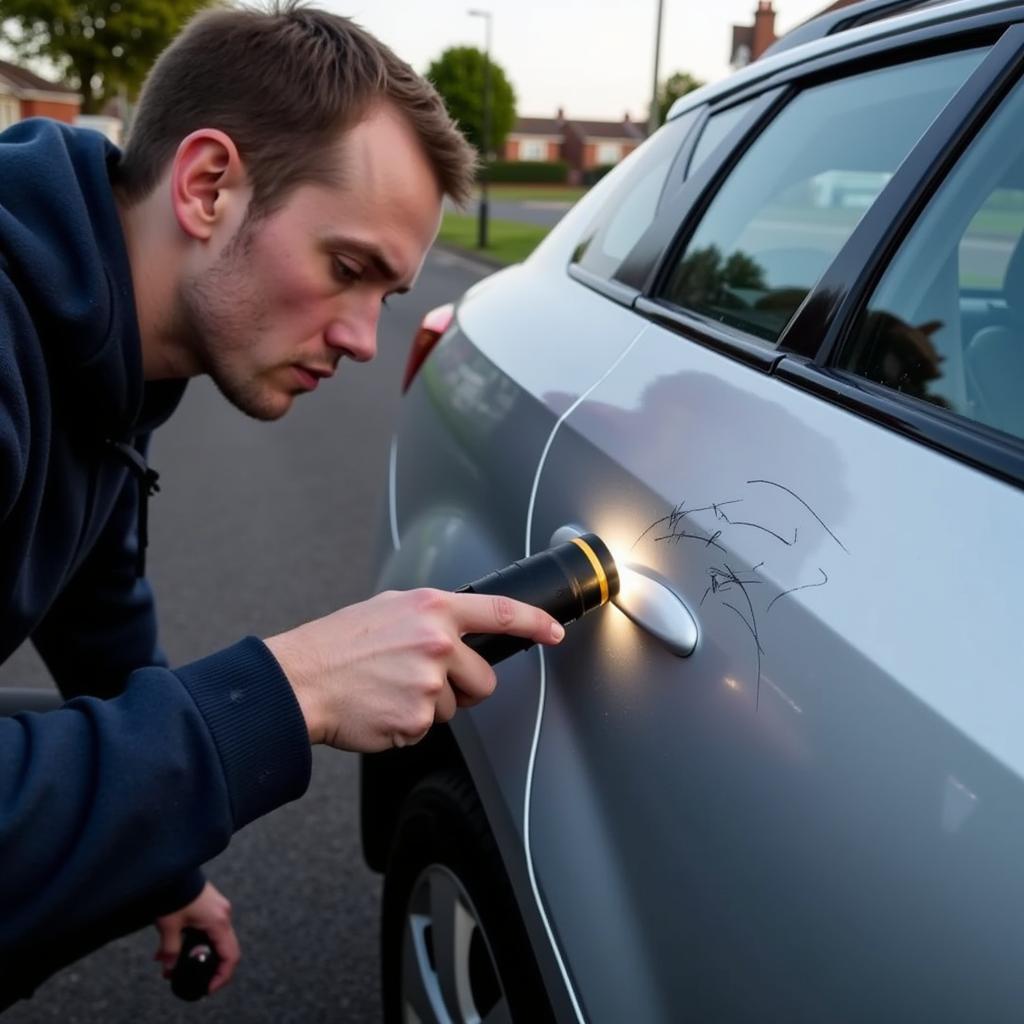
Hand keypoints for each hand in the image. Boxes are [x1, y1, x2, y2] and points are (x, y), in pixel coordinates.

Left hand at [154, 881, 238, 994]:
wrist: (173, 868)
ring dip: (198, 953)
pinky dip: (196, 941)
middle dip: (207, 967)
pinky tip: (174, 943)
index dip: (223, 976)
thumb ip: (170, 950)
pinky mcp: (211, 905)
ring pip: (215, 939)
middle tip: (190, 977)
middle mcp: (223, 916)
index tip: (210, 988)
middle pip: (225, 949)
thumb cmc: (176, 893)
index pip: (231, 956)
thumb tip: (169, 967)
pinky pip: (210, 929)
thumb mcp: (170, 926)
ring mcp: (219, 909)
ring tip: (172, 961)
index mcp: (219, 922)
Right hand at [265, 588, 563, 751]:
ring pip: (454, 708)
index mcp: (432, 610)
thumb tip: (458, 628)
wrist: (301, 680)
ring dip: (429, 706)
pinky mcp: (417, 719)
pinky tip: (381, 707)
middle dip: (464, 688)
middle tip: (424, 681)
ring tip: (389, 689)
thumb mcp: (388, 609)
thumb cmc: (339, 644)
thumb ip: (429, 616)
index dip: (534, 623)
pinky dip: (407, 724)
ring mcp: (429, 683)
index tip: (554, 632)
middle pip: (483, 679)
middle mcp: (437, 643)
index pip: (500, 613)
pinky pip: (427, 729)